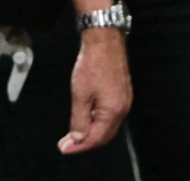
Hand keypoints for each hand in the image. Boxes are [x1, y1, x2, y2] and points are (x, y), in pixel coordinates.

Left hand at [57, 29, 132, 154]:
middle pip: (104, 135)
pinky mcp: (122, 91)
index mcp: (113, 110)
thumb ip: (79, 120)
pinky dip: (97, 120)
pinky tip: (86, 116)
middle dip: (85, 141)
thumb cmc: (94, 63)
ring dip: (91, 131)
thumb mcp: (80, 95)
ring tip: (73, 131)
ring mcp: (124, 99)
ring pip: (107, 125)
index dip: (79, 146)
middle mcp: (122, 107)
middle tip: (67, 143)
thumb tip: (77, 137)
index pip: (96, 138)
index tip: (65, 148)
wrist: (104, 41)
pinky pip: (110, 114)